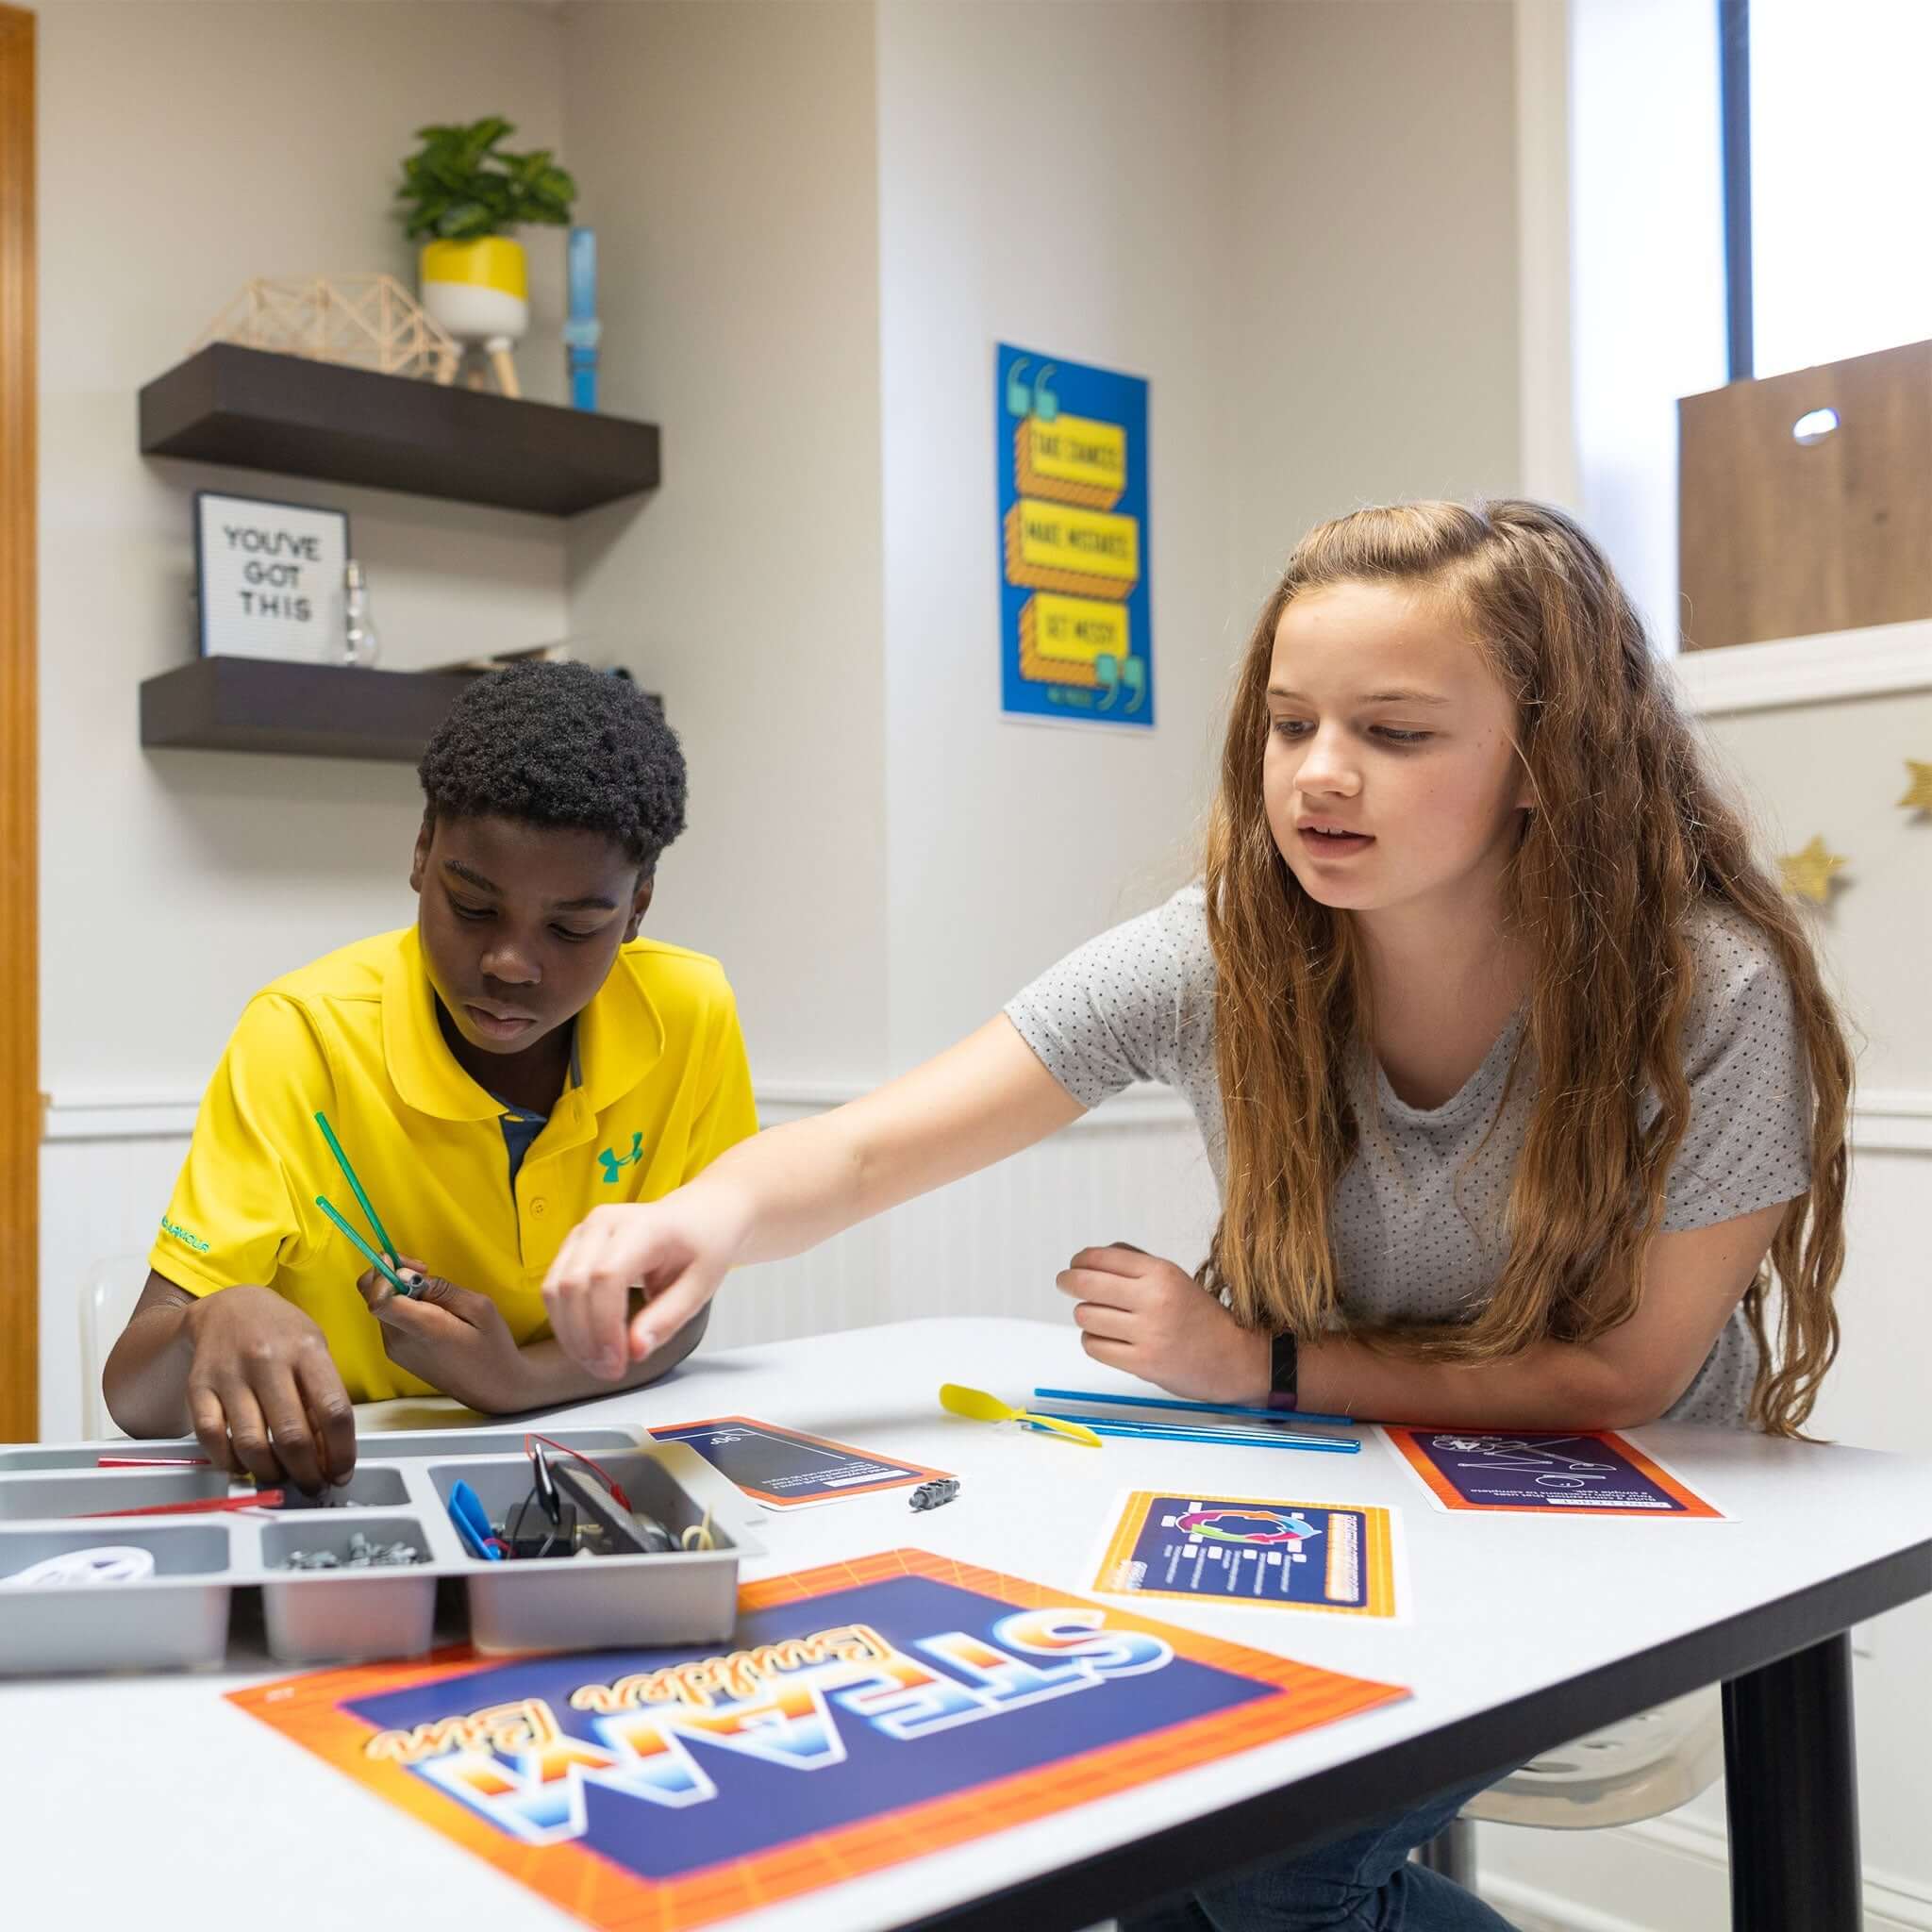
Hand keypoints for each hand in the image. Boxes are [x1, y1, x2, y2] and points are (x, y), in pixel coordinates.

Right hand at [181, 1284, 355, 1492]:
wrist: (228, 1307)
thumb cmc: (281, 1333)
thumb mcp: (314, 1350)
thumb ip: (322, 1395)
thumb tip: (329, 1453)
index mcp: (307, 1350)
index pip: (334, 1411)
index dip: (341, 1452)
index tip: (341, 1473)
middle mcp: (268, 1360)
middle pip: (292, 1435)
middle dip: (307, 1473)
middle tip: (312, 1485)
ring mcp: (231, 1374)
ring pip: (251, 1443)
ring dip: (270, 1473)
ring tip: (281, 1478)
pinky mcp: (199, 1387)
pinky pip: (212, 1437)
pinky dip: (229, 1462)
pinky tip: (243, 1465)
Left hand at [354, 1259, 527, 1413]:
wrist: (491, 1388)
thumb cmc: (491, 1347)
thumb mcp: (480, 1308)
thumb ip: (442, 1289)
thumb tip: (405, 1274)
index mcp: (423, 1329)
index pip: (378, 1300)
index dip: (385, 1274)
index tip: (413, 1267)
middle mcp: (399, 1340)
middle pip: (373, 1295)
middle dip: (393, 1274)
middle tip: (424, 1272)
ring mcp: (394, 1349)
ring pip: (381, 1303)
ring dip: (400, 1290)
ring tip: (435, 1297)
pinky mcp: (396, 1352)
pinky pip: (389, 1316)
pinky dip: (403, 1305)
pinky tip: (431, 1311)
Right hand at [542, 1191, 749, 1379]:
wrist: (697, 1217)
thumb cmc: (702, 1247)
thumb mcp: (701, 1286)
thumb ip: (668, 1318)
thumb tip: (635, 1350)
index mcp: (643, 1227)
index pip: (606, 1277)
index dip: (604, 1326)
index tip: (618, 1362)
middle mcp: (604, 1222)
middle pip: (573, 1285)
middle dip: (585, 1337)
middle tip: (609, 1370)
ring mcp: (584, 1231)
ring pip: (554, 1288)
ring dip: (570, 1334)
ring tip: (599, 1362)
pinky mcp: (573, 1246)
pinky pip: (553, 1287)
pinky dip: (565, 1322)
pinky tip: (588, 1343)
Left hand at [1054, 1244, 1270, 1403]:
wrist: (1234, 1359)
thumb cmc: (1201, 1317)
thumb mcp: (1174, 1279)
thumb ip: (1135, 1263)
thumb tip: (1090, 1258)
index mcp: (1162, 1273)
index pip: (1101, 1257)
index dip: (1080, 1260)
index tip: (1076, 1264)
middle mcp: (1154, 1300)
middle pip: (1086, 1283)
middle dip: (1068, 1281)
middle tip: (1065, 1282)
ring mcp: (1147, 1333)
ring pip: (1086, 1315)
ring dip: (1086, 1314)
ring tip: (1099, 1316)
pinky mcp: (1141, 1363)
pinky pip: (1094, 1345)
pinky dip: (1093, 1340)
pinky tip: (1106, 1337)